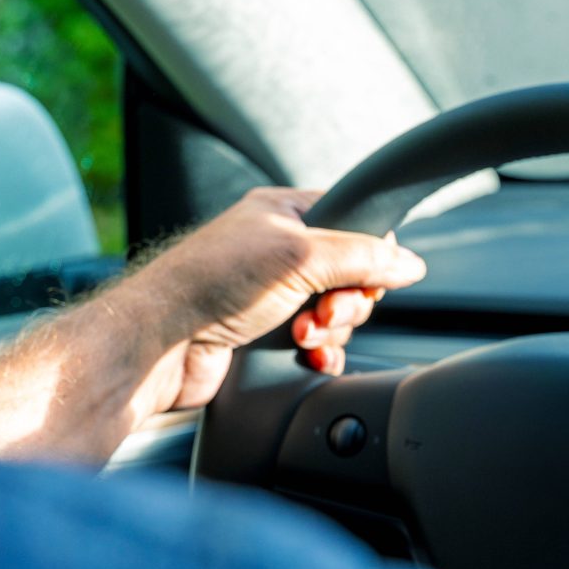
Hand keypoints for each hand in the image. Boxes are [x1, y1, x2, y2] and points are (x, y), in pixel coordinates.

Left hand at [132, 188, 426, 410]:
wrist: (159, 345)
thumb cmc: (211, 282)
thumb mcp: (300, 255)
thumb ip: (363, 256)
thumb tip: (408, 263)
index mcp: (284, 213)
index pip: (354, 222)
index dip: (371, 253)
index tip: (368, 276)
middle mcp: (279, 251)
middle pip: (352, 275)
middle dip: (346, 301)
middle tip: (323, 309)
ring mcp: (272, 295)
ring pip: (337, 314)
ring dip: (331, 330)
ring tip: (302, 333)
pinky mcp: (265, 335)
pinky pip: (318, 345)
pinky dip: (321, 354)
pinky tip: (308, 356)